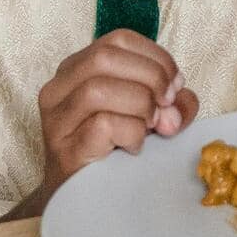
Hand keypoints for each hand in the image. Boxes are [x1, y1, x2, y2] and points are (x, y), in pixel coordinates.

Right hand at [11, 30, 199, 217]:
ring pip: (99, 89)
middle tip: (166, 104)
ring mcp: (57, 120)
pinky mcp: (64, 149)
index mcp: (78, 69)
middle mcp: (59, 89)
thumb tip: (179, 99)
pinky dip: (131, 133)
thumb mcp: (148, 114)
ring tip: (150, 127)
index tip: (175, 84)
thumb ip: (172, 101)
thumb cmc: (114, 148)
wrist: (80, 197)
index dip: (156, 57)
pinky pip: (102, 125)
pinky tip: (134, 147)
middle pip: (105, 57)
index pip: (118, 39)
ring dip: (140, 106)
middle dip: (150, 76)